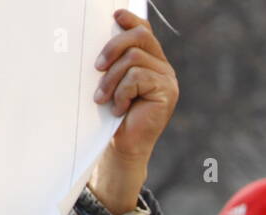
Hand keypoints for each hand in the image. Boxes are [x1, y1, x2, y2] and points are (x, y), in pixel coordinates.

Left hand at [88, 9, 178, 213]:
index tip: (114, 16)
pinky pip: (138, 78)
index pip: (144, 31)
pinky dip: (122, 92)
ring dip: (112, 79)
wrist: (124, 146)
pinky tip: (119, 108)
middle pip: (140, 38)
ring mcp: (168, 80)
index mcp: (152, 61)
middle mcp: (164, 68)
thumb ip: (115, 60)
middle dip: (113, 47)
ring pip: (134, 59)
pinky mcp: (168, 93)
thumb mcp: (112, 81)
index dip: (130, 20)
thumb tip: (102, 34)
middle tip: (96, 67)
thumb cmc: (114, 114)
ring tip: (102, 98)